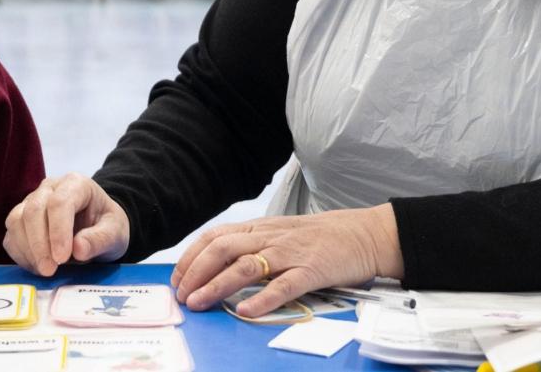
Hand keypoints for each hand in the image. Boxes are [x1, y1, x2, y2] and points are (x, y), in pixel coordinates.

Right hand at [4, 173, 129, 275]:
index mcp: (75, 184)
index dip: (58, 231)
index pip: (59, 202)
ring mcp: (31, 202)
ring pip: (16, 221)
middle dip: (39, 244)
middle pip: (33, 210)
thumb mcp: (116, 233)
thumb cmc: (107, 226)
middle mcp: (49, 188)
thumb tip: (78, 249)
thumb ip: (100, 239)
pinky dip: (20, 255)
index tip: (62, 258)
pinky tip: (37, 266)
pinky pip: (11, 237)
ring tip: (45, 270)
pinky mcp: (20, 221)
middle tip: (50, 270)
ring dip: (28, 250)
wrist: (98, 228)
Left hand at [171, 204, 402, 317]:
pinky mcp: (312, 270)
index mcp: (260, 228)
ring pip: (246, 266)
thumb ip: (252, 246)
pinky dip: (263, 299)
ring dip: (218, 286)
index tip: (177, 278)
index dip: (191, 257)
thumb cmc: (319, 238)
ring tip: (200, 303)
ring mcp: (290, 253)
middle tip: (182, 296)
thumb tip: (218, 265)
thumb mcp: (279, 235)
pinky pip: (284, 285)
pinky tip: (246, 312)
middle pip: (222, 249)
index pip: (215, 237)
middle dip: (196, 272)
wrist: (363, 233)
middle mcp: (270, 237)